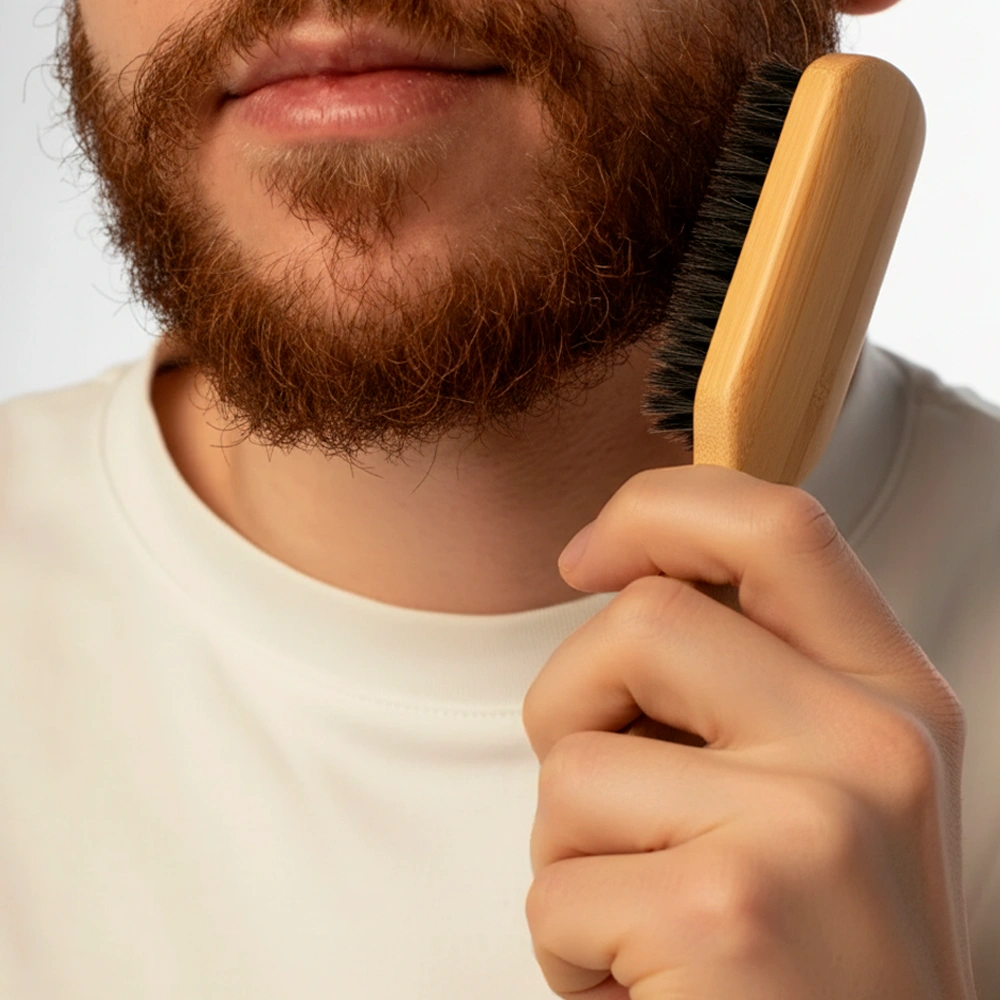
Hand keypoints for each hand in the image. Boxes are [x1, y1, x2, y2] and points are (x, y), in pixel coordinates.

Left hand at [522, 465, 975, 999]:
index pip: (776, 523)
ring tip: (641, 916)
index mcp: (892, 699)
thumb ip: (752, 681)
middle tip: (604, 804)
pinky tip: (641, 982)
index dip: (657, 510)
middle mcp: (868, 747)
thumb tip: (623, 574)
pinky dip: (564, 943)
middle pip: (639, 620)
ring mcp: (803, 827)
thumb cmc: (814, 955)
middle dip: (571, 704)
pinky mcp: (721, 913)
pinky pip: (554, 884)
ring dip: (567, 849)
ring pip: (573, 760)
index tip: (588, 557)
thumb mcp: (828, 792)